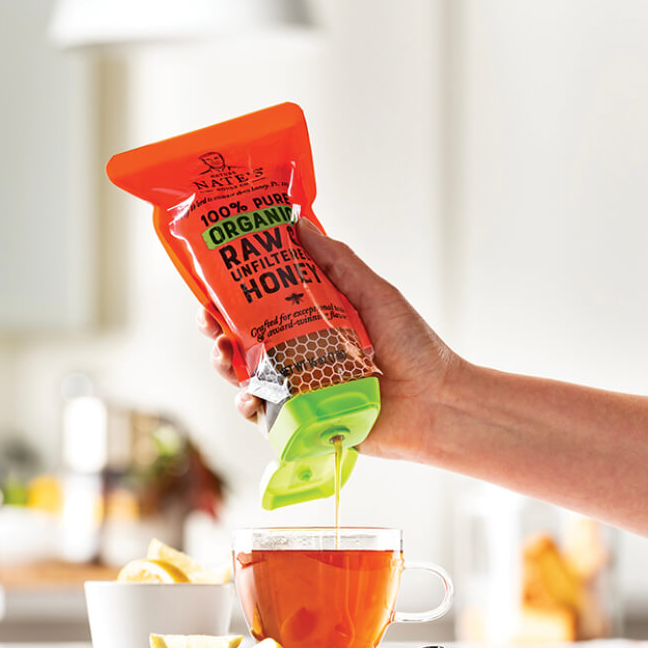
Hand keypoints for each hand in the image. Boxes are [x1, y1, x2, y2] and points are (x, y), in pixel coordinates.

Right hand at [196, 219, 460, 460]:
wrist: (438, 401)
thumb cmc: (414, 347)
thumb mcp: (374, 293)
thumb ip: (336, 262)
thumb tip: (298, 222)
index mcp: (311, 322)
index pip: (260, 305)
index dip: (231, 295)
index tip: (212, 284)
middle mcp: (300, 356)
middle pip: (244, 342)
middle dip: (217, 331)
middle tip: (209, 321)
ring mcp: (299, 391)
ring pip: (247, 379)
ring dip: (226, 367)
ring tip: (225, 356)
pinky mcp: (303, 424)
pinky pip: (265, 419)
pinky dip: (251, 409)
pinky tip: (251, 399)